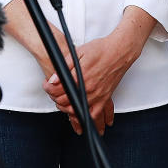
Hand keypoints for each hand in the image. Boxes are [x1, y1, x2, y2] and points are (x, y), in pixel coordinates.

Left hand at [42, 7, 155, 135]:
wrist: (120, 51)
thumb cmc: (101, 49)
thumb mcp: (78, 52)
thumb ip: (64, 66)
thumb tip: (53, 79)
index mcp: (80, 76)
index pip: (58, 90)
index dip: (48, 88)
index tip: (47, 85)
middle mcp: (89, 88)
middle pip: (66, 102)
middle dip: (55, 99)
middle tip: (53, 93)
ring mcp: (98, 95)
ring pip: (78, 111)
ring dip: (68, 110)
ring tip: (64, 105)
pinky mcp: (105, 97)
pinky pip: (96, 114)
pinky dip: (89, 119)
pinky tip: (83, 117)